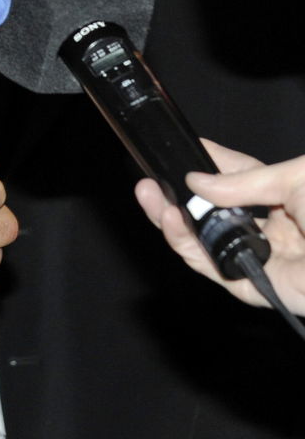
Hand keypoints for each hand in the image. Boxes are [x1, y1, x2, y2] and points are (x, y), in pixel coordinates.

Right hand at [134, 138, 304, 311]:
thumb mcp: (295, 178)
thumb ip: (244, 181)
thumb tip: (198, 181)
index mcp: (282, 196)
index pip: (232, 179)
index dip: (203, 167)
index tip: (176, 152)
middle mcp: (271, 228)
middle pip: (211, 216)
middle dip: (176, 200)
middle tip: (147, 183)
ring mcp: (266, 258)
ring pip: (208, 246)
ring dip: (174, 225)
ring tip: (152, 201)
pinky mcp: (264, 287)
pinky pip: (218, 271)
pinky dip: (192, 250)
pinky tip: (174, 225)